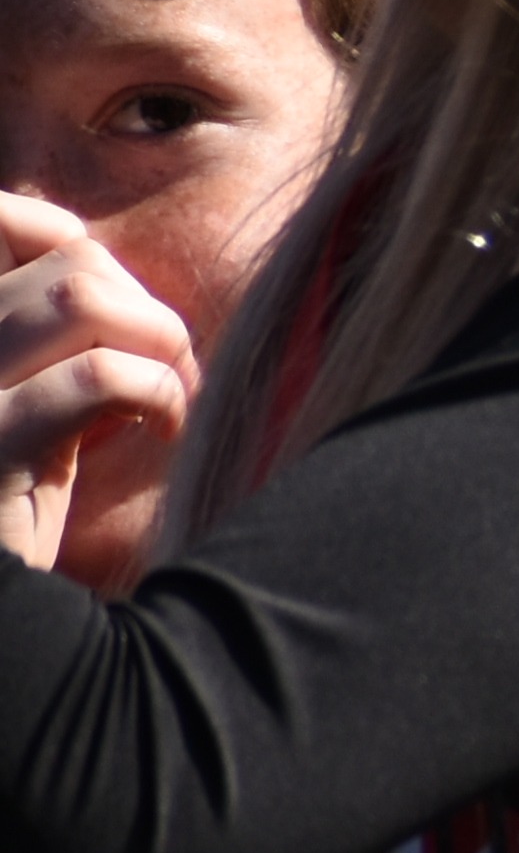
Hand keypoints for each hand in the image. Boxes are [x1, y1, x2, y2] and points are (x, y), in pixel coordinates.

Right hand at [0, 195, 195, 576]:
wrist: (12, 617)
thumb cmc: (11, 504)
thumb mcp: (18, 406)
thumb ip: (40, 337)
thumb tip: (100, 267)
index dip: (60, 234)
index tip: (108, 297)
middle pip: (70, 262)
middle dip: (145, 306)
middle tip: (164, 367)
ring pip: (82, 295)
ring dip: (158, 339)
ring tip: (169, 394)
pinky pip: (98, 376)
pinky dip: (159, 393)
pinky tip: (162, 429)